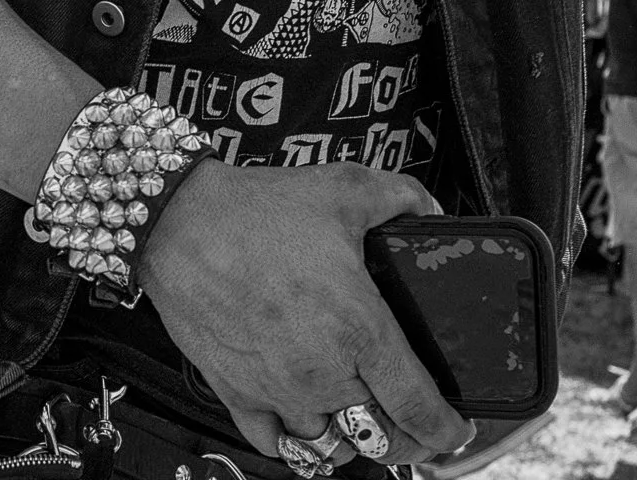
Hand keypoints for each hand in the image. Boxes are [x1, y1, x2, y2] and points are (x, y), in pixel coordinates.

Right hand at [137, 161, 474, 467]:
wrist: (180, 223)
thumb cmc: (258, 212)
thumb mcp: (345, 188)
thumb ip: (400, 198)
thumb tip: (429, 207)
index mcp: (360, 329)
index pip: (418, 405)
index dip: (447, 429)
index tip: (457, 431)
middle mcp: (323, 372)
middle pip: (382, 437)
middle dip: (408, 440)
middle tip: (415, 429)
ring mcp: (278, 391)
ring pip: (331, 448)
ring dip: (353, 441)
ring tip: (362, 424)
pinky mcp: (236, 395)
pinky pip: (276, 446)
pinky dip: (297, 446)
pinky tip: (307, 428)